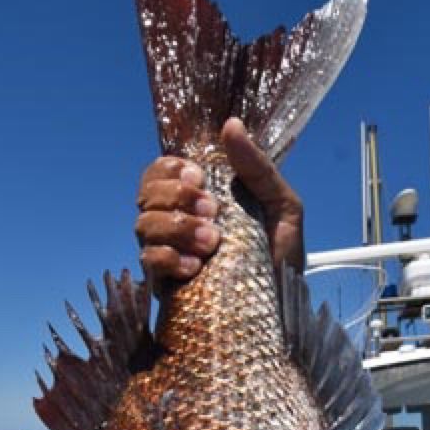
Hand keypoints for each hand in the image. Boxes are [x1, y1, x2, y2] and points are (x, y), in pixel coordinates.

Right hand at [134, 118, 304, 290]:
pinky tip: (195, 267)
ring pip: (144, 225)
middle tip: (213, 212)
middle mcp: (178, 222)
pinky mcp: (167, 284)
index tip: (200, 177)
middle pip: (147, 194)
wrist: (285, 303)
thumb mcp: (281, 205)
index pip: (161, 171)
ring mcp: (169, 252)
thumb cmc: (283, 254)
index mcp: (198, 199)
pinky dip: (168, 258)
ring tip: (212, 242)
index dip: (170, 169)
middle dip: (177, 197)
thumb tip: (231, 125)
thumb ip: (257, 167)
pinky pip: (148, 261)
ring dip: (177, 227)